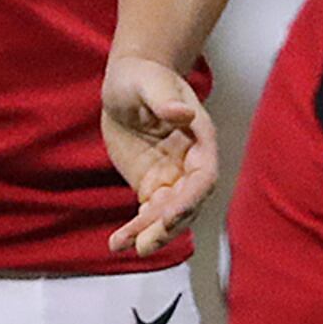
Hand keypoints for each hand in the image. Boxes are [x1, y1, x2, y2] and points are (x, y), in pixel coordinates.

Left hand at [102, 54, 216, 254]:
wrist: (127, 83)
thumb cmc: (142, 77)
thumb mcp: (149, 83)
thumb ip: (166, 100)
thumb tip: (184, 113)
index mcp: (200, 139)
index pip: (204, 177)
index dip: (190, 199)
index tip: (168, 215)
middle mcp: (191, 164)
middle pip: (188, 204)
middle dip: (168, 226)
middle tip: (144, 245)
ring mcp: (172, 177)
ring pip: (168, 215)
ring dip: (150, 234)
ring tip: (125, 246)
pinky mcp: (151, 185)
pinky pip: (148, 214)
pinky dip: (135, 229)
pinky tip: (117, 242)